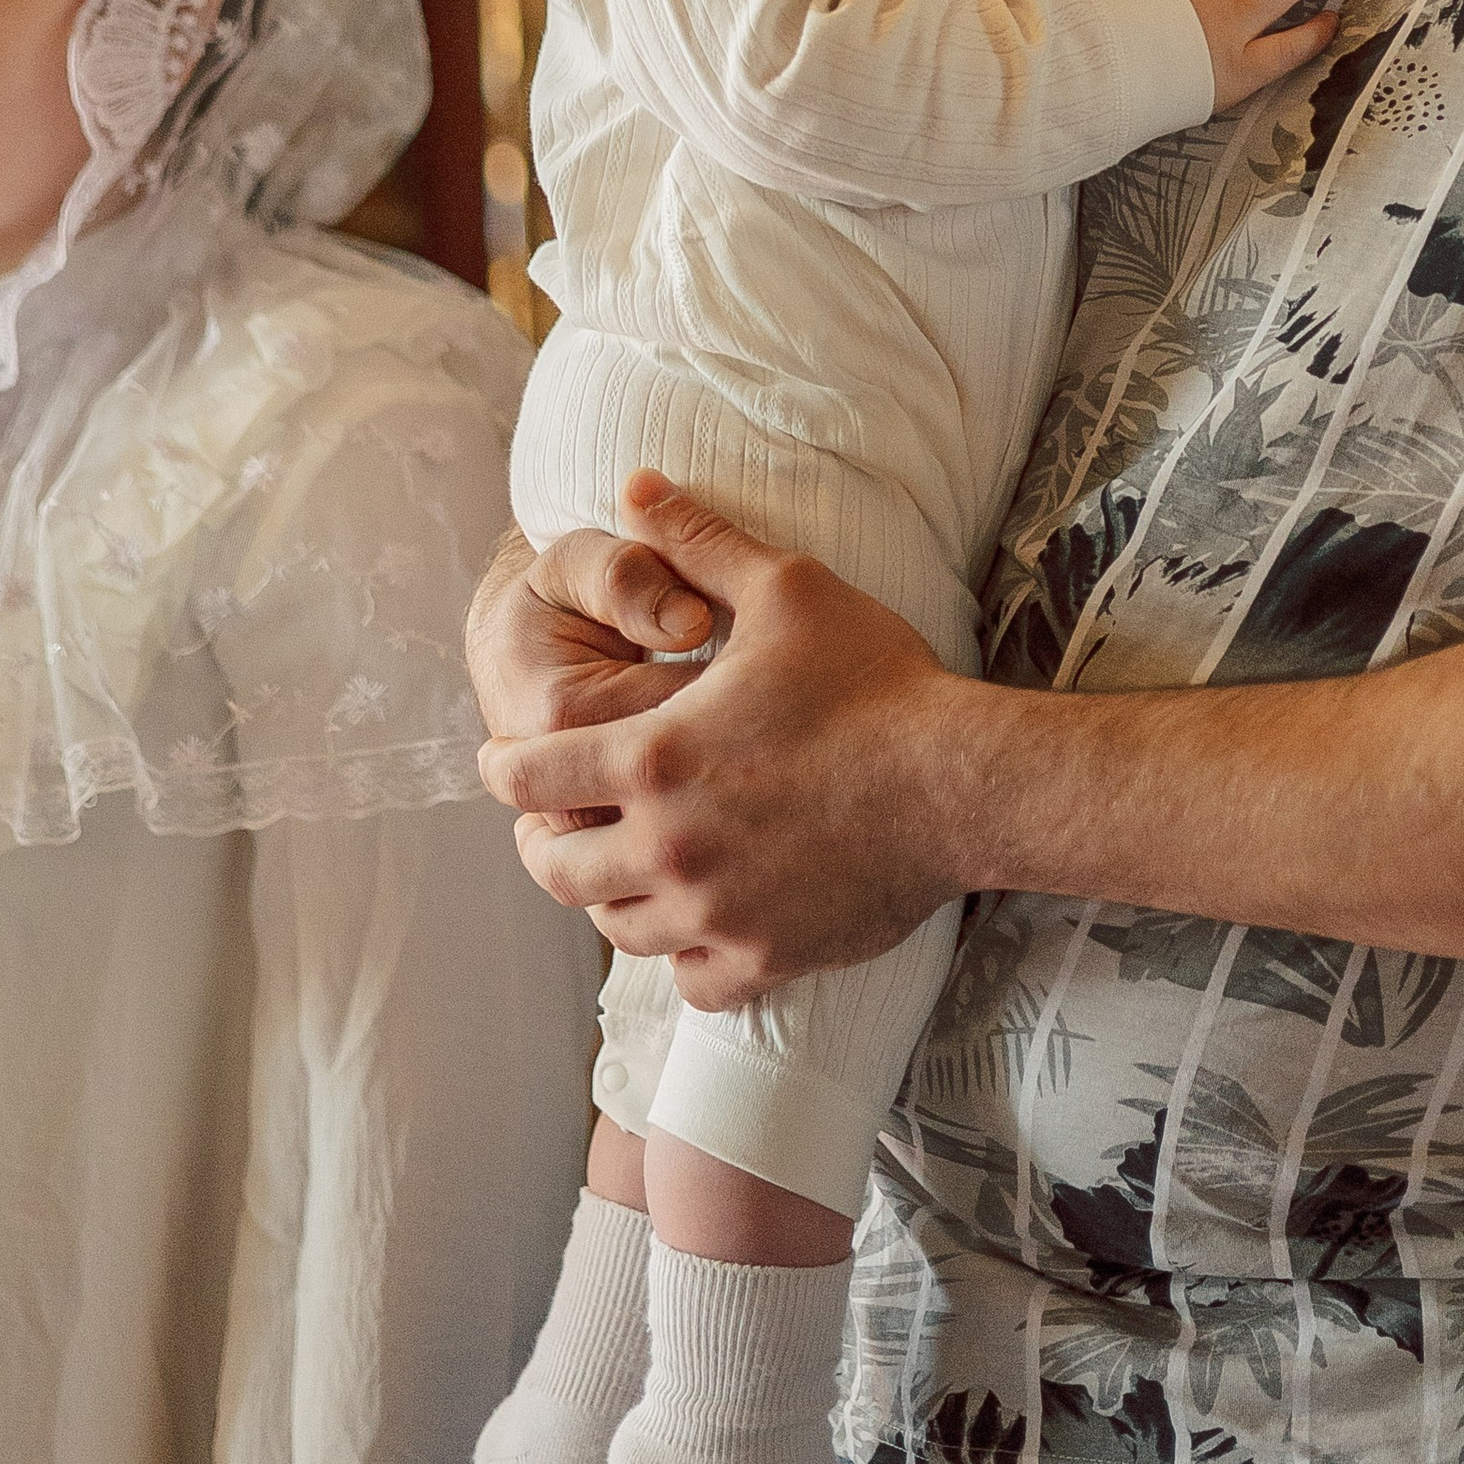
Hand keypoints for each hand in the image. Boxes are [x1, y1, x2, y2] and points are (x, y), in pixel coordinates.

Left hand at [478, 475, 974, 1003]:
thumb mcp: (785, 588)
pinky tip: (694, 923)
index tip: (501, 762)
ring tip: (616, 867)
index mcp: (653, 757)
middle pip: (554, 868)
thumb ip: (698, 541)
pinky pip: (690, 979)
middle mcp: (667, 846)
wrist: (961, 782)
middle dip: (540, 840)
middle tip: (546, 823)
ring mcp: (715, 913)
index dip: (502, 767)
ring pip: (616, 927)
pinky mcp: (766, 960)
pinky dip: (681, 954)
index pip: (526, 777)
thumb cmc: (875, 680)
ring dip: (605, 895)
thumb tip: (634, 485)